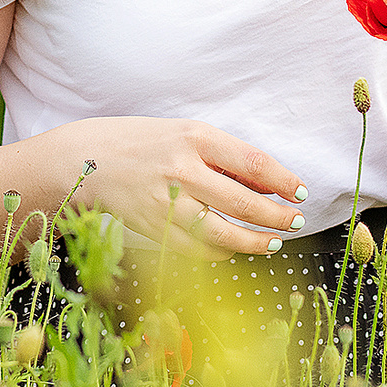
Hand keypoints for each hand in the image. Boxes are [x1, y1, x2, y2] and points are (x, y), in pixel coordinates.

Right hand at [54, 117, 309, 260]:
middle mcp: (182, 169)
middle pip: (245, 204)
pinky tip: (234, 248)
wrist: (86, 160)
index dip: (284, 182)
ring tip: (273, 241)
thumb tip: (271, 186)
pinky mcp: (155, 229)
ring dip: (257, 242)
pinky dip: (223, 252)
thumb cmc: (144, 143)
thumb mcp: (186, 134)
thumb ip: (225, 157)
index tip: (300, 193)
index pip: (254, 164)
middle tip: (295, 221)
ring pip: (225, 233)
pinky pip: (199, 249)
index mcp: (195, 137)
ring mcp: (167, 203)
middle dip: (278, 217)